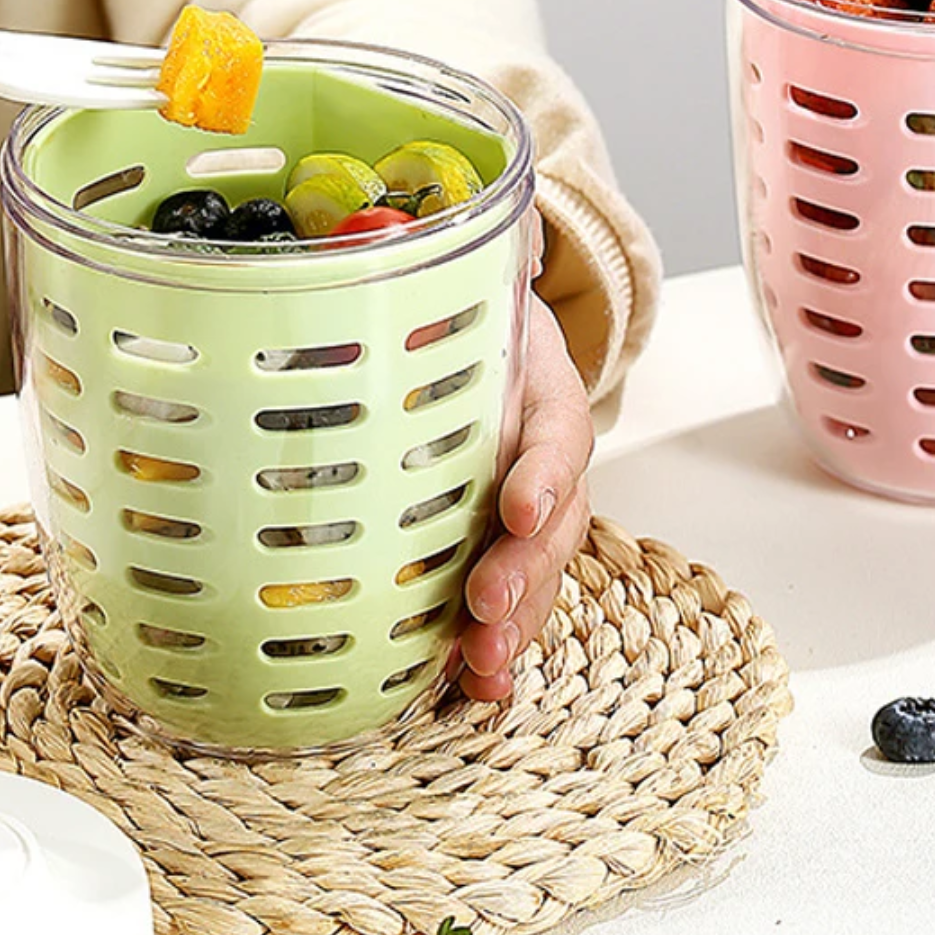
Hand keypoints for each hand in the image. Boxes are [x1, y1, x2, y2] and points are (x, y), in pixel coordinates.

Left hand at [457, 289, 594, 700]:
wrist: (493, 336)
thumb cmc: (468, 319)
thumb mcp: (458, 284)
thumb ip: (437, 273)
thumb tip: (377, 248)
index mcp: (539, 387)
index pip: (554, 427)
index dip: (540, 468)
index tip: (517, 507)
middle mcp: (546, 453)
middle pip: (556, 518)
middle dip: (523, 571)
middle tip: (485, 611)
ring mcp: (536, 504)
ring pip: (543, 568)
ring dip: (515, 621)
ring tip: (483, 671)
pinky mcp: (509, 540)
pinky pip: (517, 594)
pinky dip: (500, 641)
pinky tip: (477, 686)